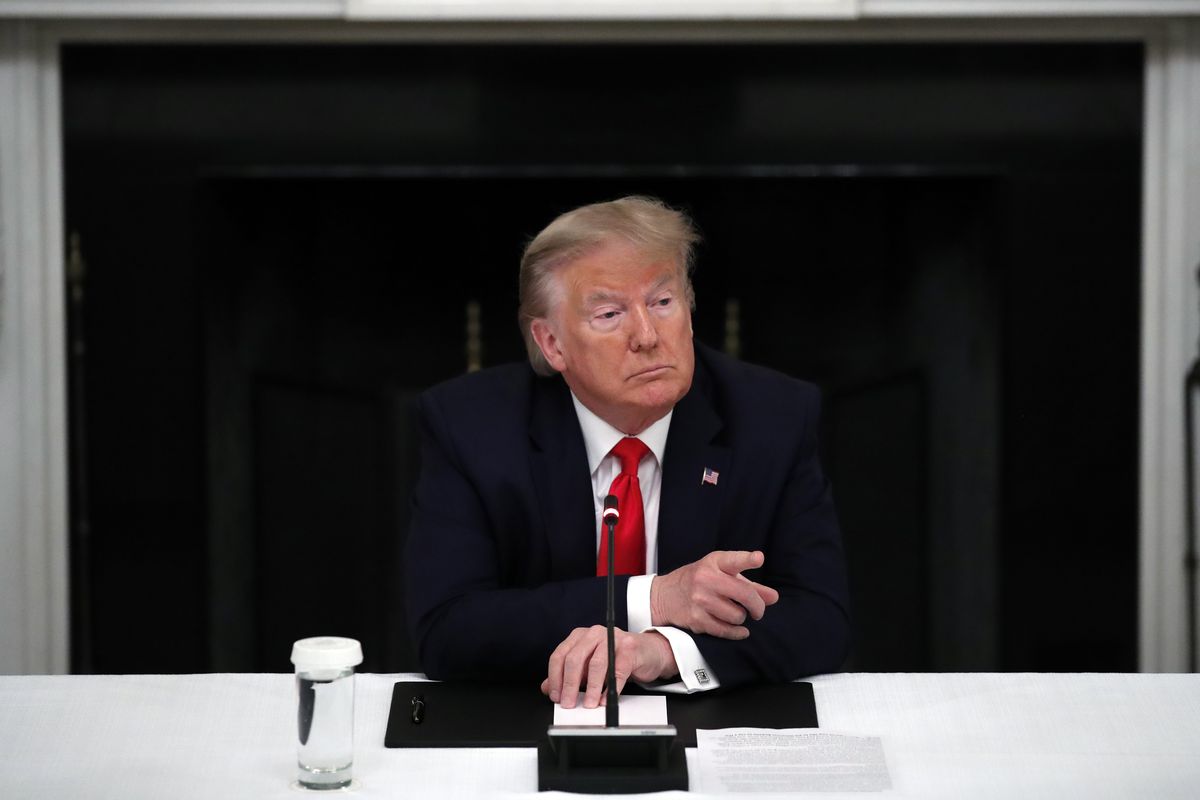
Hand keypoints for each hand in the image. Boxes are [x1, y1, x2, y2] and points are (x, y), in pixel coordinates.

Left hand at [540, 626, 677, 708]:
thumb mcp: (588, 666)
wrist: (647, 651)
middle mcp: (594, 634)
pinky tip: (605, 698)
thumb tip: (547, 688)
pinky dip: (611, 687)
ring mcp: (613, 638)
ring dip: (591, 688)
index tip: (555, 696)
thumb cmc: (616, 658)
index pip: (560, 655)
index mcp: (580, 636)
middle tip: (568, 703)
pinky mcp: (630, 648)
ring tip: (588, 704)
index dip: (555, 678)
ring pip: (597, 664)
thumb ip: (568, 675)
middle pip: (575, 658)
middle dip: (570, 684)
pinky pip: (618, 670)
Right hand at [650, 550, 779, 638]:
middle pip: (745, 594)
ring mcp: (700, 600)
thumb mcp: (722, 574)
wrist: (665, 595)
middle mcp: (706, 579)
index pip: (733, 561)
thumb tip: (773, 597)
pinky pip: (726, 630)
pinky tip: (740, 630)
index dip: (747, 559)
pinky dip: (737, 632)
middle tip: (758, 610)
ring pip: (738, 615)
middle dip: (757, 606)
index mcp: (714, 563)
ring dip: (741, 618)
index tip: (758, 558)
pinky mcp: (696, 619)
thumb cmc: (700, 581)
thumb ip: (750, 584)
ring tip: (735, 613)